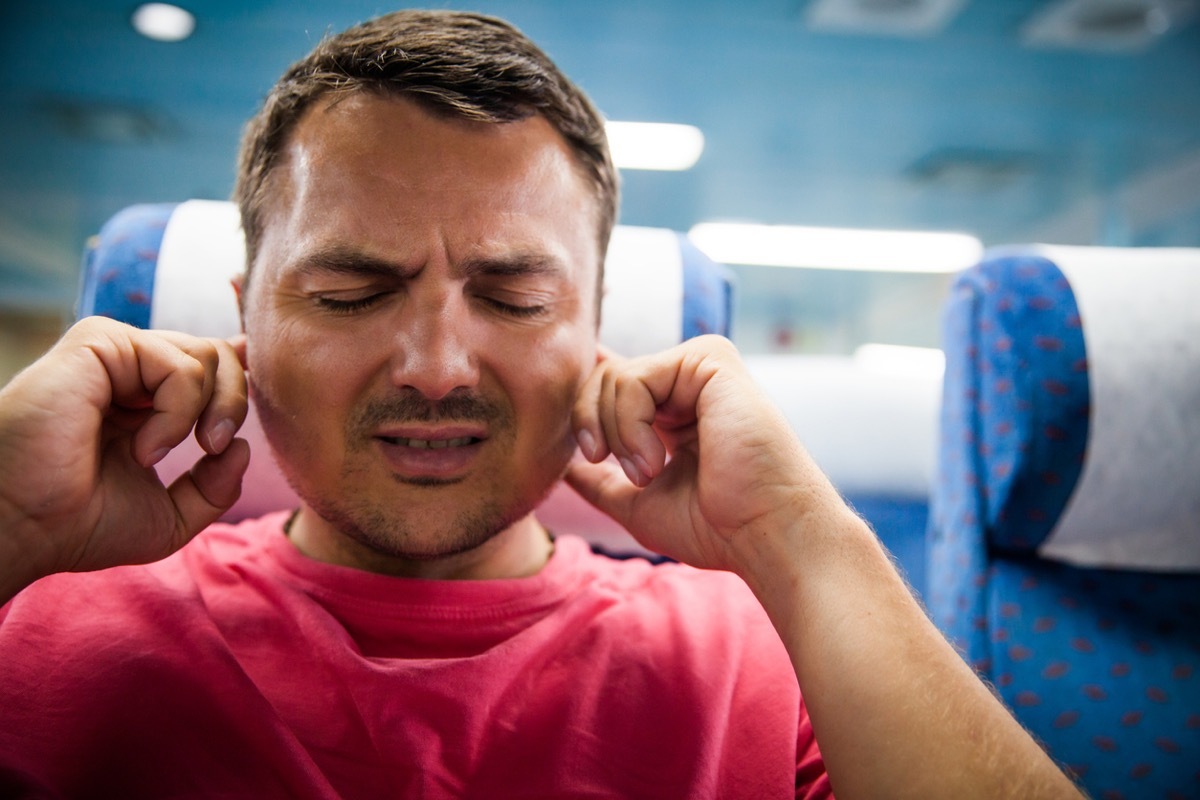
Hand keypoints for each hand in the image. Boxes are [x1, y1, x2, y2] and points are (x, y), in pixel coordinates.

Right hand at [0, 317, 249, 598]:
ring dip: (207, 410)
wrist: (22, 527)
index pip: (207, 364)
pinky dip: (177, 411)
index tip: (256, 387)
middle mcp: (129, 372)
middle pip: (219, 355)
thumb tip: (242, 446)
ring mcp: (113, 354)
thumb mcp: (169, 517)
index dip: (240, 369)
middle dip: (235, 402)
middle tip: (214, 448)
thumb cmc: (80, 525)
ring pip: (207, 353)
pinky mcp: (98, 343)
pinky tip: (143, 448)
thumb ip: (215, 487)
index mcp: (143, 401)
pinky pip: (179, 364)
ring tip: (163, 454)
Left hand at [566, 335, 840, 573]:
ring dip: (616, 436)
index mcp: (676, 410)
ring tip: (649, 473)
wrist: (766, 536)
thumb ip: (601, 484)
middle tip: (619, 471)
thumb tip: (563, 469)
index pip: (616, 380)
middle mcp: (689, 382)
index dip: (584, 391)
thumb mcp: (640, 506)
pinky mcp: (710, 360)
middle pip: (602, 378)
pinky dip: (630, 425)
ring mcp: (701, 367)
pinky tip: (658, 460)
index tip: (573, 429)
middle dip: (591, 427)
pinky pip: (633, 377)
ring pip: (612, 378)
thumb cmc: (716, 529)